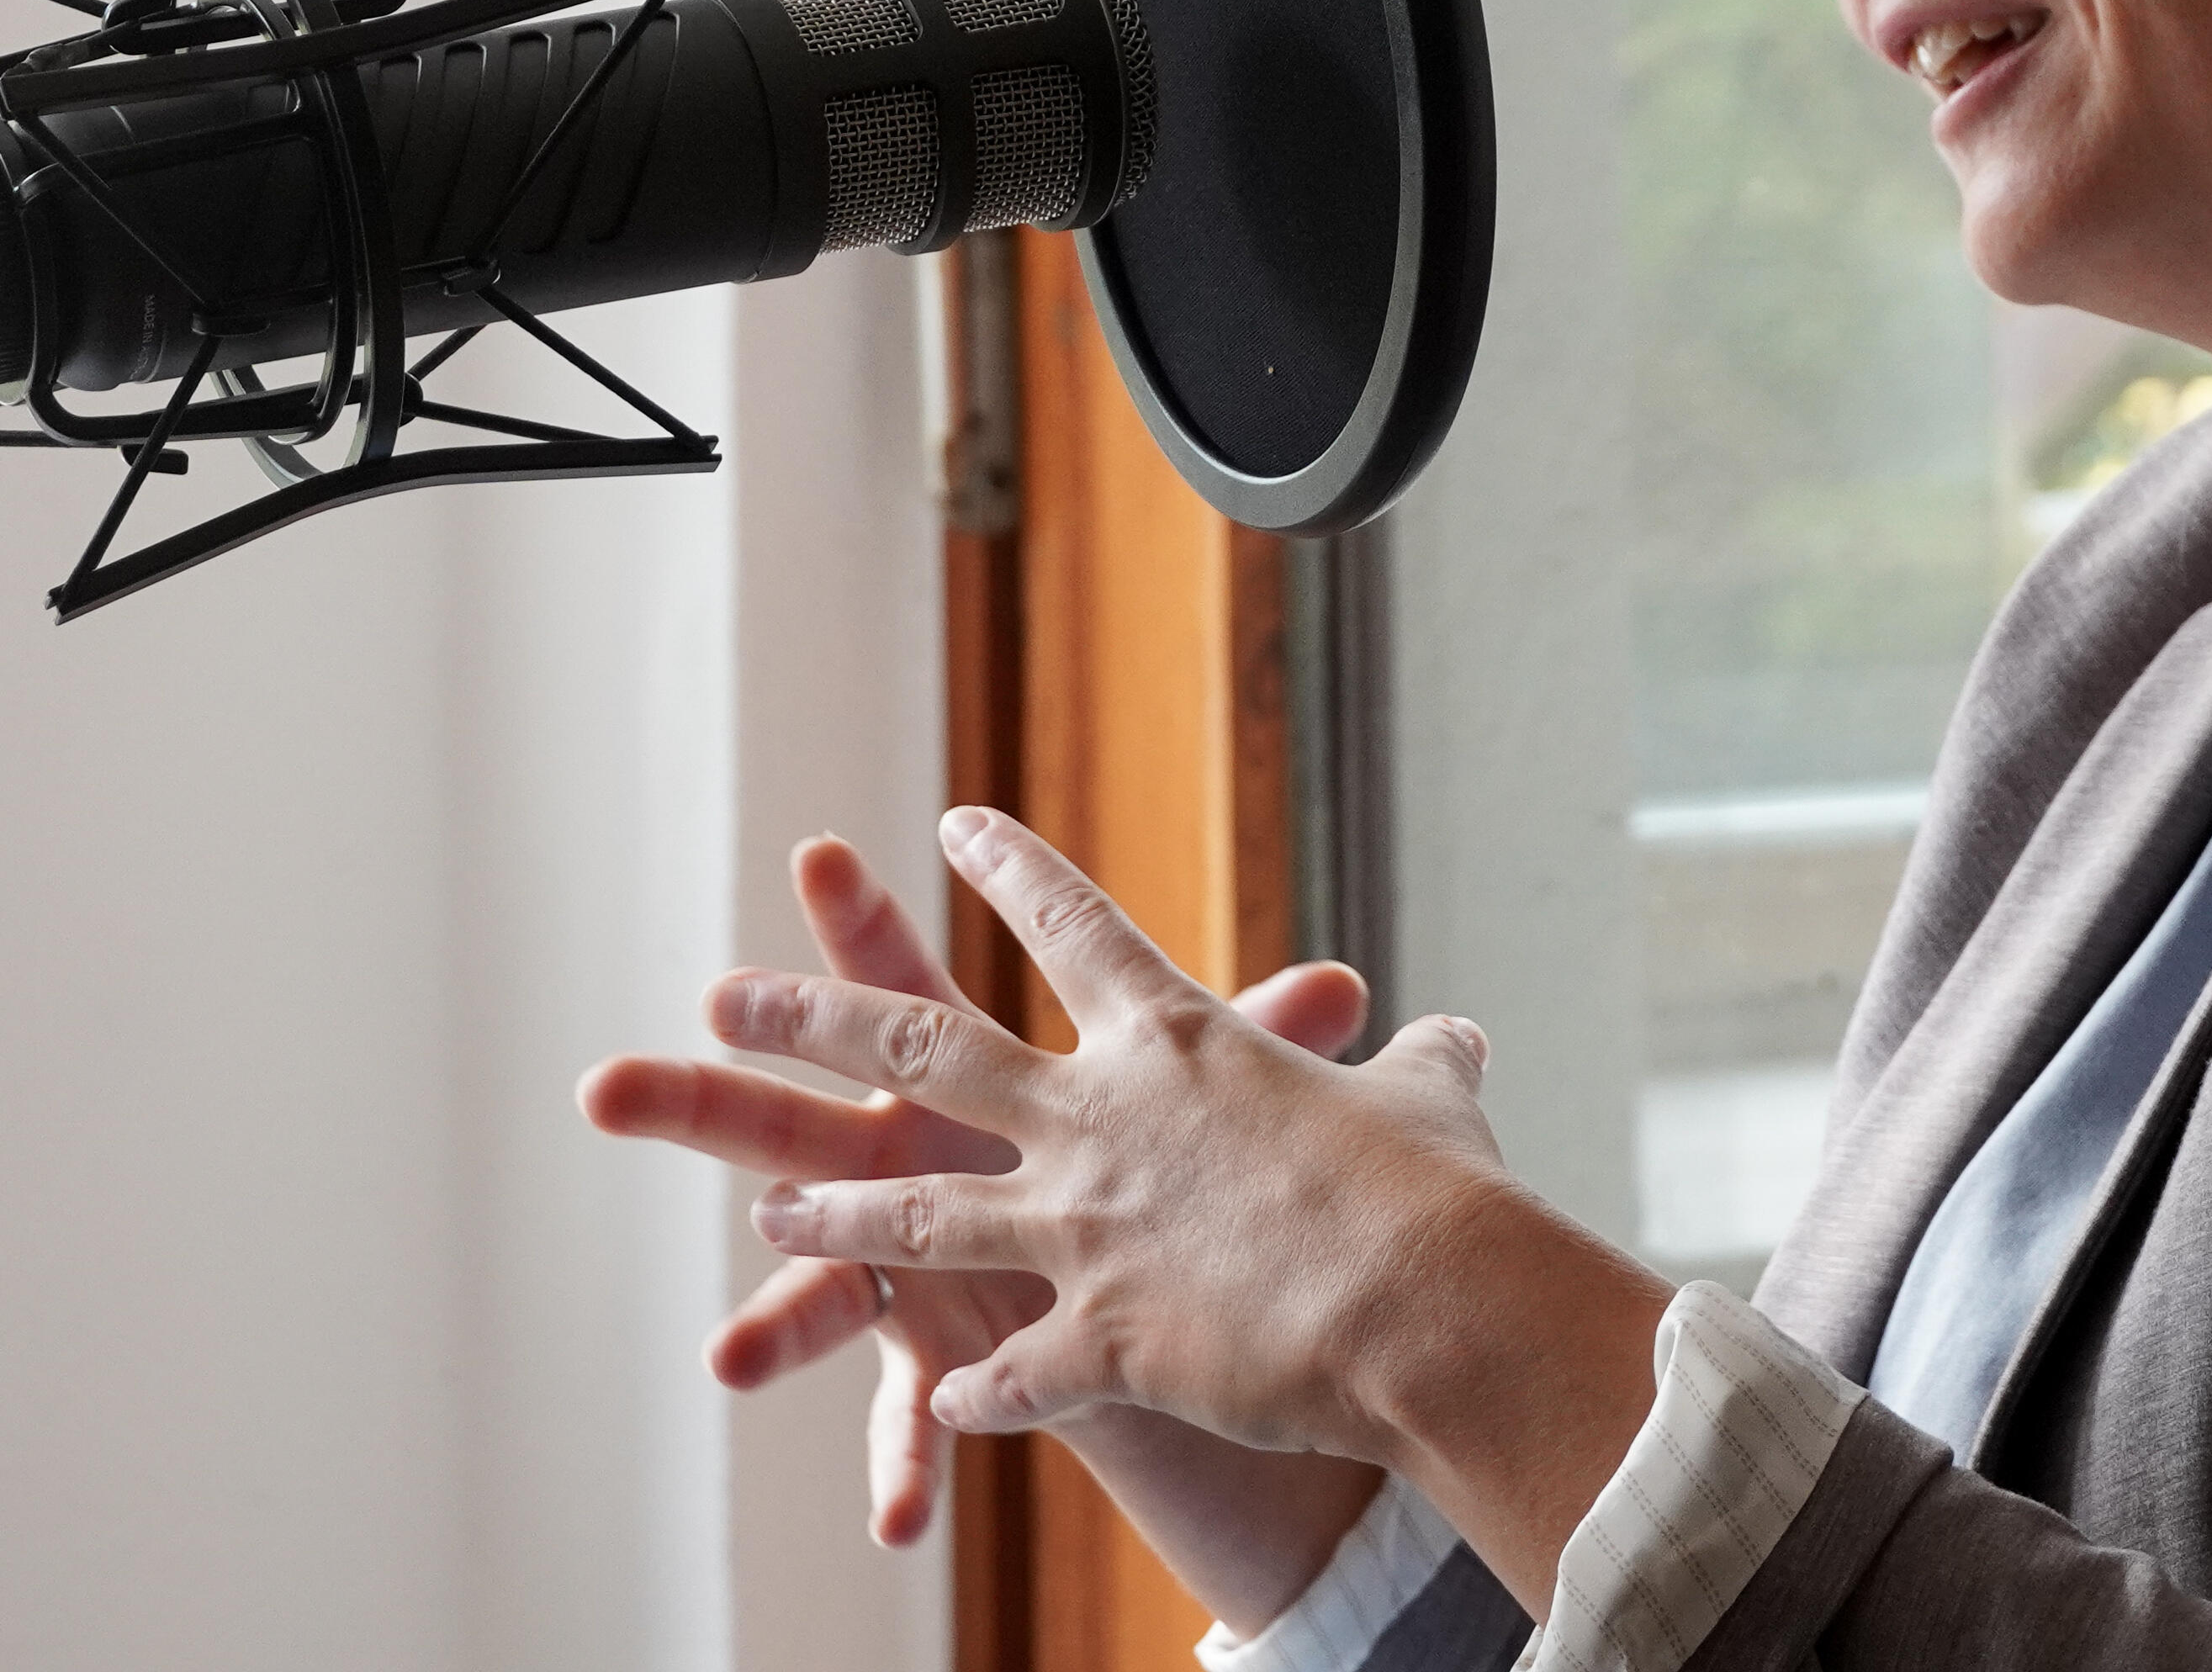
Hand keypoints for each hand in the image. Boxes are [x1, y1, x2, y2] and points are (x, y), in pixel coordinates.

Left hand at [714, 807, 1668, 1612]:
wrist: (1426, 1302)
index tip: (953, 827)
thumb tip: (1453, 1038)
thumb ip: (1418, 1062)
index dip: (1011, 871)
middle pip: (923, 1052)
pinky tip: (942, 1412)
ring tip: (767, 1212)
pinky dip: (971, 1400)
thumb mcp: (1427, 1096)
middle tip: (729, 997)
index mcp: (1181, 1036)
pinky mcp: (1093, 1343)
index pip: (1074, 925)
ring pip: (917, 1219)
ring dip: (834, 1219)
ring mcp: (1084, 1231)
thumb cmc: (1435, 1187)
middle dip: (812, 1022)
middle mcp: (1105, 1118)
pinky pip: (1004, 1378)